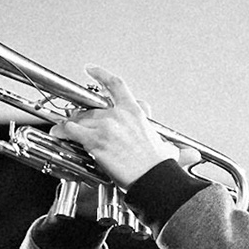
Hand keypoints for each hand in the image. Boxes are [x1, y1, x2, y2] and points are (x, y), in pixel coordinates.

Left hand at [50, 66, 178, 188]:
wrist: (152, 178)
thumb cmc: (158, 167)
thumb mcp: (170, 150)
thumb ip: (175, 149)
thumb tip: (191, 155)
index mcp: (134, 112)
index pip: (115, 85)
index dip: (101, 74)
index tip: (91, 69)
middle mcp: (118, 115)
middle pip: (92, 108)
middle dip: (82, 115)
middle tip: (76, 120)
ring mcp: (105, 127)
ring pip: (79, 119)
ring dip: (70, 124)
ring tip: (63, 130)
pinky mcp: (95, 140)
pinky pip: (70, 130)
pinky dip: (61, 131)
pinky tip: (57, 133)